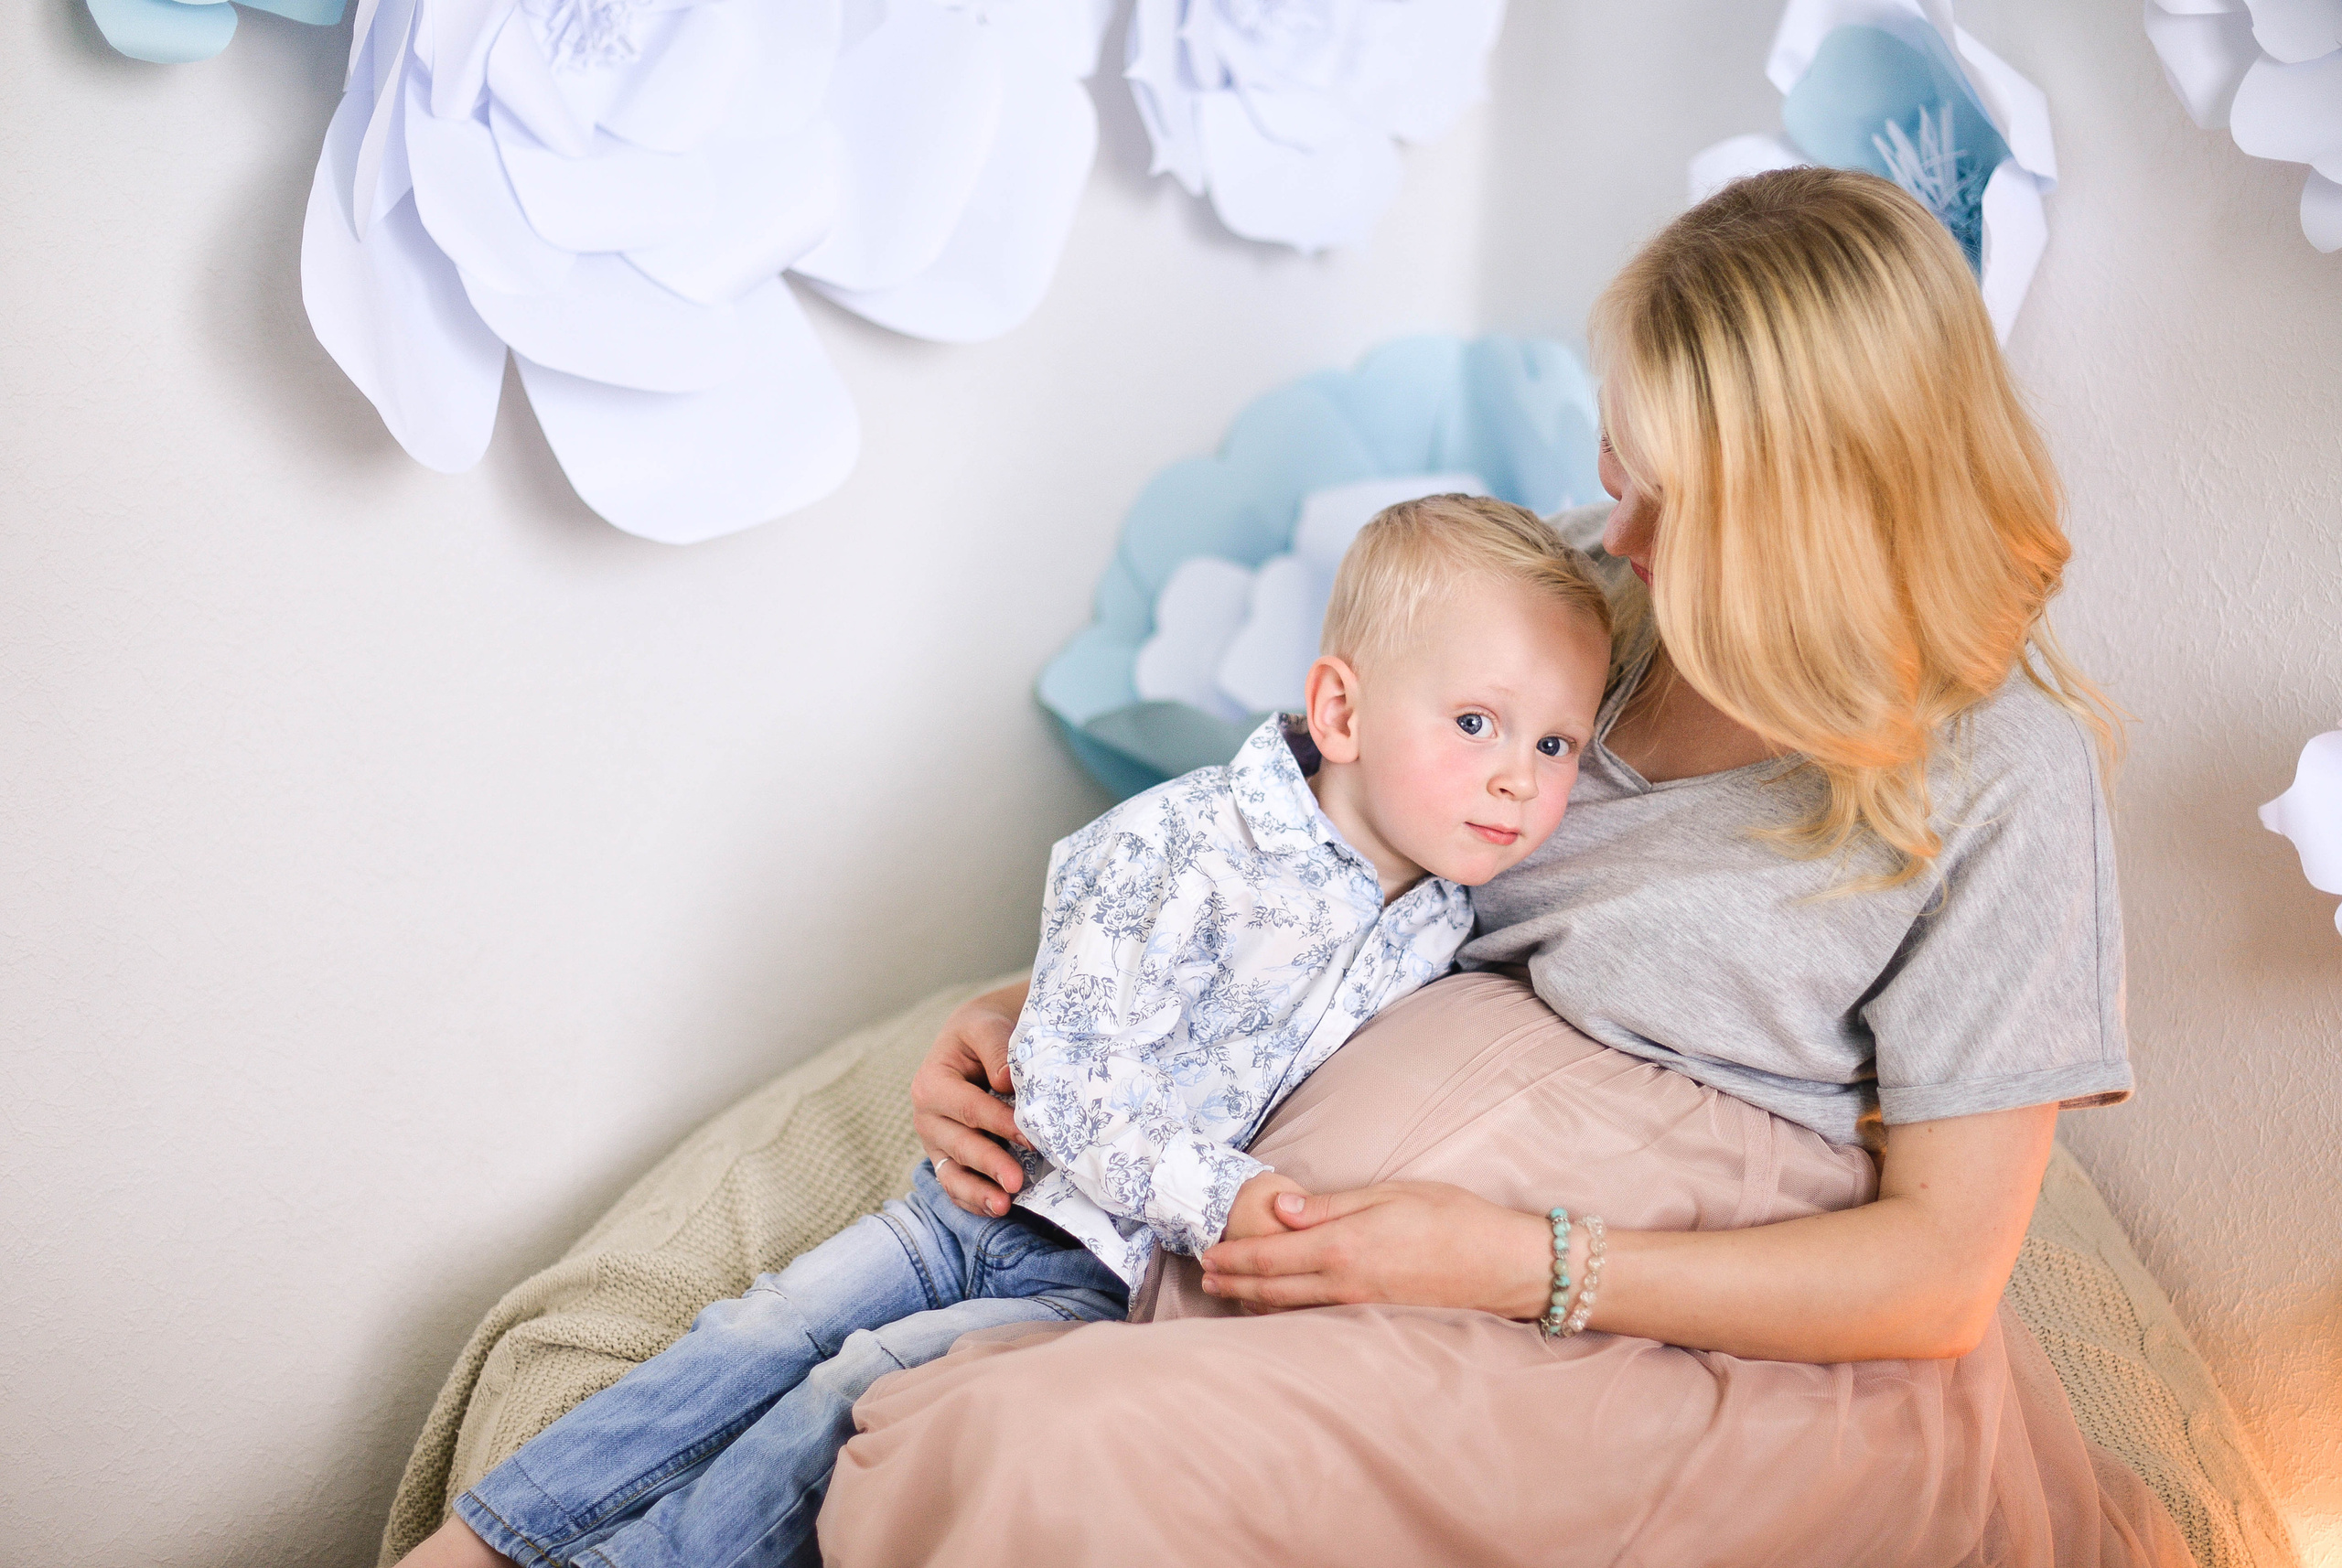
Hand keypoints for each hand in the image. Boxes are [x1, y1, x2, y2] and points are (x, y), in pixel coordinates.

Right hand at [912, 981, 1033, 1216]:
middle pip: (960, 1145)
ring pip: (952, 1174)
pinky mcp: (947, 1159)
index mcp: (932, 1083)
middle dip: (990, 1164)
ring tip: (1004, 1206)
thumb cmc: (983, 1032)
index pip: (969, 1108)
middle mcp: (927, 1117)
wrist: (978, 1040)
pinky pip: (956, 1186)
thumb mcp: (986, 1027)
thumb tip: (1006, 1081)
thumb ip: (996, 1049)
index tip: (1030, 1137)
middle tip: (1016, 1182)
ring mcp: (935, 1142)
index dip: (999, 1124)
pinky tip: (998, 1209)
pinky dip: (974, 1201)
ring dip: (977, 1193)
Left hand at [1199, 1181, 1551, 1317]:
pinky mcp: (1374, 1318)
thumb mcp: (1388, 1194)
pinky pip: (1317, 1318)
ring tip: (1230, 1293)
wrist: (1501, 1264)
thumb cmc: (1450, 1218)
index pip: (1268, 1256)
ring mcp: (1358, 1308)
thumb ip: (1329, 1205)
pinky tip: (1279, 1307)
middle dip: (1233, 1283)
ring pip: (1291, 1309)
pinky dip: (1288, 1312)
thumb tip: (1280, 1210)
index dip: (1232, 1257)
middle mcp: (1342, 1284)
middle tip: (1205, 1278)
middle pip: (1270, 1288)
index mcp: (1341, 1247)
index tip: (1207, 1255)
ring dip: (1255, 1301)